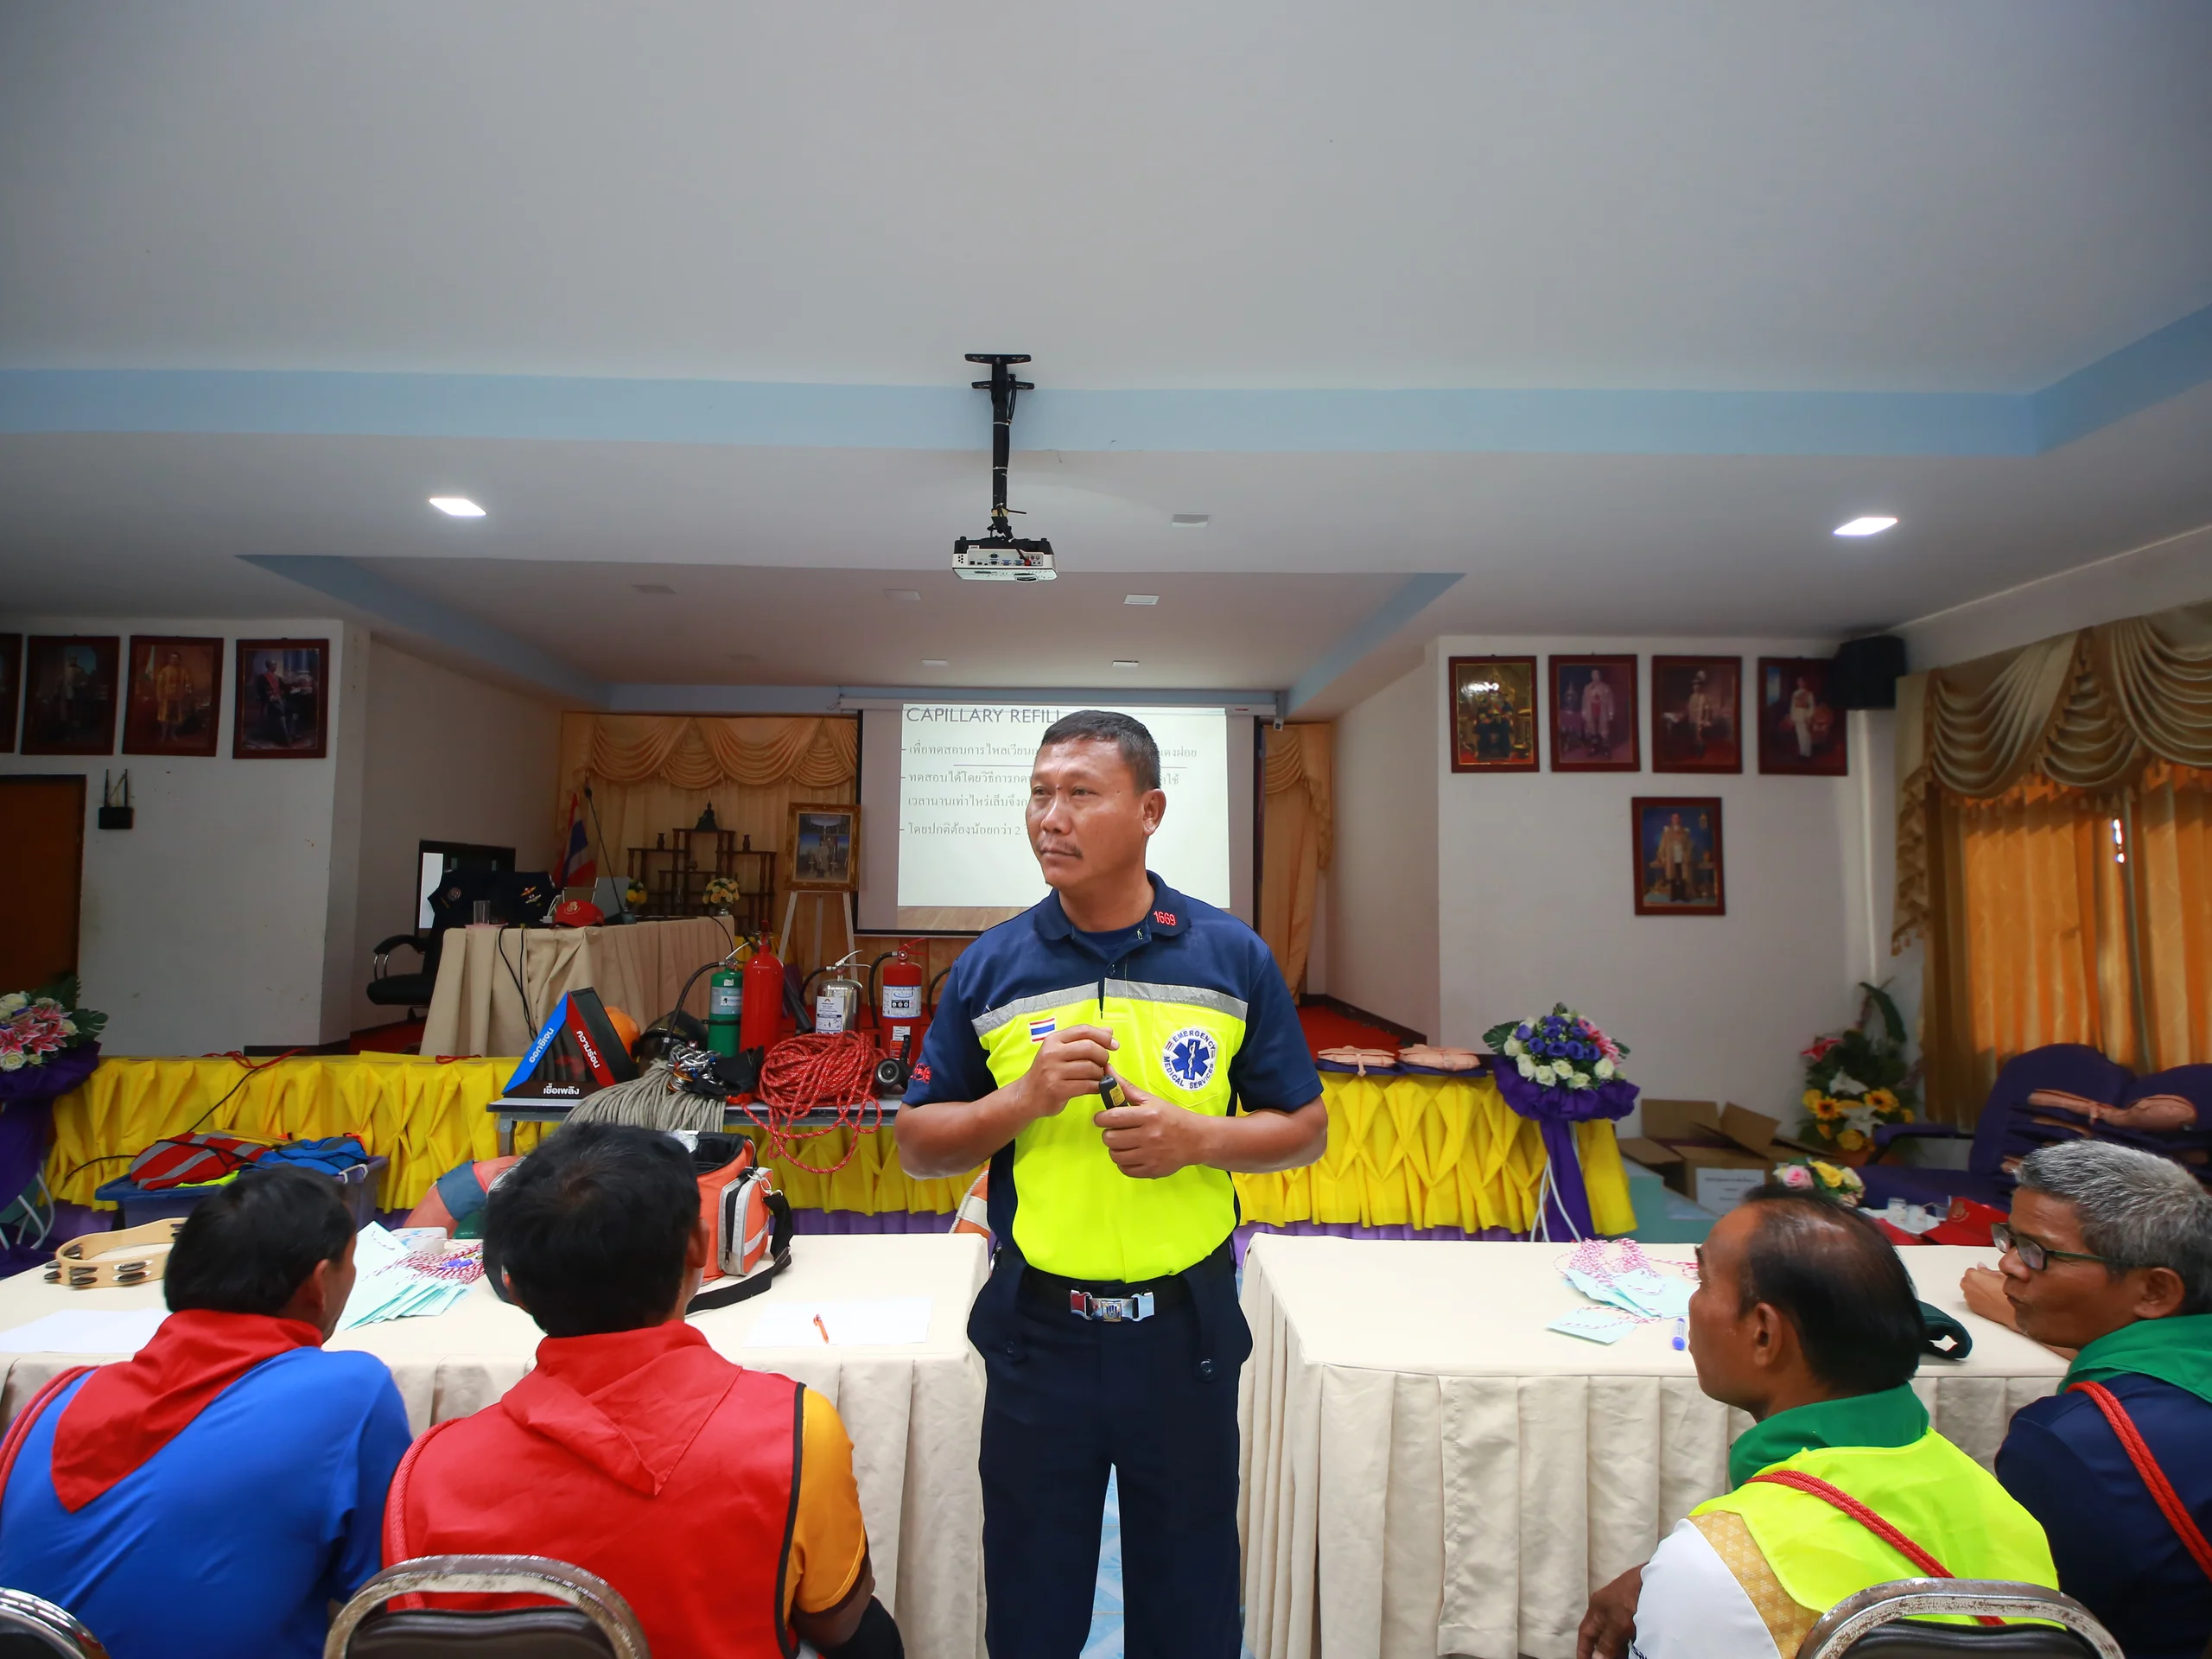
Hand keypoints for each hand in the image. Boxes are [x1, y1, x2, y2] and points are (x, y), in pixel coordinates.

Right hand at [1020, 1025, 1116, 1118]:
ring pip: (1090, 1068)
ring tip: (1097, 1077)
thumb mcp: (1061, 1051)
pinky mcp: (1058, 1089)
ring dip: (1100, 1074)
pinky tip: (1095, 1087)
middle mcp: (1052, 1053)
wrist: (1027, 1095)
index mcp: (1054, 1040)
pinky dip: (1097, 1087)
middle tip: (1104, 1064)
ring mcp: (1053, 1072)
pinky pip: (1087, 1085)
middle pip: (1089, 1048)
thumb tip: (1109, 1031)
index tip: (1114, 1045)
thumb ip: (1084, 1040)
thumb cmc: (1048, 1072)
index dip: (1103, 1036)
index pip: (1083, 1030)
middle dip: (1103, 1056)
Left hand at [1095, 1078, 1212, 1179]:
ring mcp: (1151, 1155)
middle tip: (1116, 1130)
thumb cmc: (1171, 1117)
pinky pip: (1125, 1170)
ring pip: (1115, 1156)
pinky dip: (1124, 1163)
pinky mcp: (1152, 1170)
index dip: (1101, 1118)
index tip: (1102, 1118)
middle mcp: (1149, 1136)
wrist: (1197, 1139)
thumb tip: (1106, 1071)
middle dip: (1109, 1133)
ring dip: (1116, 1148)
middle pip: (1110, 1139)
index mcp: (1148, 1115)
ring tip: (1124, 1142)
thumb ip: (1125, 1088)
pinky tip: (1132, 1154)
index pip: (1112, 1118)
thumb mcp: (1151, 1100)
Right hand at [1577, 1563, 1642, 1658]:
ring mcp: (1621, 1609)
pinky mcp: (1635, 1609)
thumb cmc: (1630, 1600)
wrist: (1655, 1578)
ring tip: (1623, 1658)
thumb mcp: (1617, 1625)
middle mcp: (1606, 1609)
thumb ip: (1606, 1643)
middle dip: (1602, 1652)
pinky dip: (1628, 1642)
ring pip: (1614, 1634)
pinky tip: (1635, 1648)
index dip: (1583, 1650)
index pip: (1585, 1634)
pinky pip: (1627, 1631)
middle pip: (1600, 1635)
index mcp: (1596, 1610)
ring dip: (1616, 1648)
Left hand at [1960, 1265, 2017, 1330]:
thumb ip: (1986, 1270)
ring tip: (1991, 1293)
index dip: (1981, 1274)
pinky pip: (1972, 1301)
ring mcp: (1969, 1298)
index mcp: (1972, 1276)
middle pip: (1968, 1281)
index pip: (1971, 1271)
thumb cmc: (2008, 1293)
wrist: (2012, 1311)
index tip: (1988, 1277)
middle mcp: (1967, 1287)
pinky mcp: (1973, 1308)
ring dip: (1976, 1291)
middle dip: (1976, 1281)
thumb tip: (1981, 1267)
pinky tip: (1990, 1301)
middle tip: (1990, 1284)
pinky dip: (1978, 1300)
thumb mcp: (2001, 1275)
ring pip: (1969, 1291)